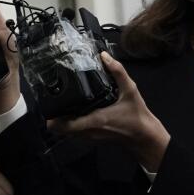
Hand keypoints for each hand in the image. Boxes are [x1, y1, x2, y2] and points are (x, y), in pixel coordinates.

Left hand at [56, 52, 170, 171]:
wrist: (144, 137)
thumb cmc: (137, 116)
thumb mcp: (130, 90)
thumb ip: (117, 72)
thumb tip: (104, 57)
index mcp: (95, 120)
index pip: (64, 126)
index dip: (52, 117)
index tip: (48, 105)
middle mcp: (89, 131)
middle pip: (60, 129)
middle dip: (53, 116)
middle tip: (52, 101)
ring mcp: (89, 137)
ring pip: (66, 133)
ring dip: (61, 121)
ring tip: (61, 104)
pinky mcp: (92, 137)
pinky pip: (75, 133)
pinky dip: (70, 124)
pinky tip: (74, 111)